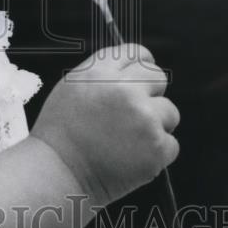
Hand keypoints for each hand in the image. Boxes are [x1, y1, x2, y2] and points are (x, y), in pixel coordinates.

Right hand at [31, 43, 179, 208]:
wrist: (57, 173)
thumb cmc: (59, 136)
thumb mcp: (71, 89)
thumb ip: (102, 75)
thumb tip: (132, 72)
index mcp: (101, 72)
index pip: (136, 54)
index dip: (142, 66)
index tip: (143, 79)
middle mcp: (125, 90)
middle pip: (158, 78)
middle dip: (151, 94)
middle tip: (134, 115)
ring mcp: (143, 118)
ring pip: (169, 112)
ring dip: (155, 125)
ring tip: (128, 141)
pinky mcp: (156, 147)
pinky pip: (171, 144)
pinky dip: (156, 154)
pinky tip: (131, 158)